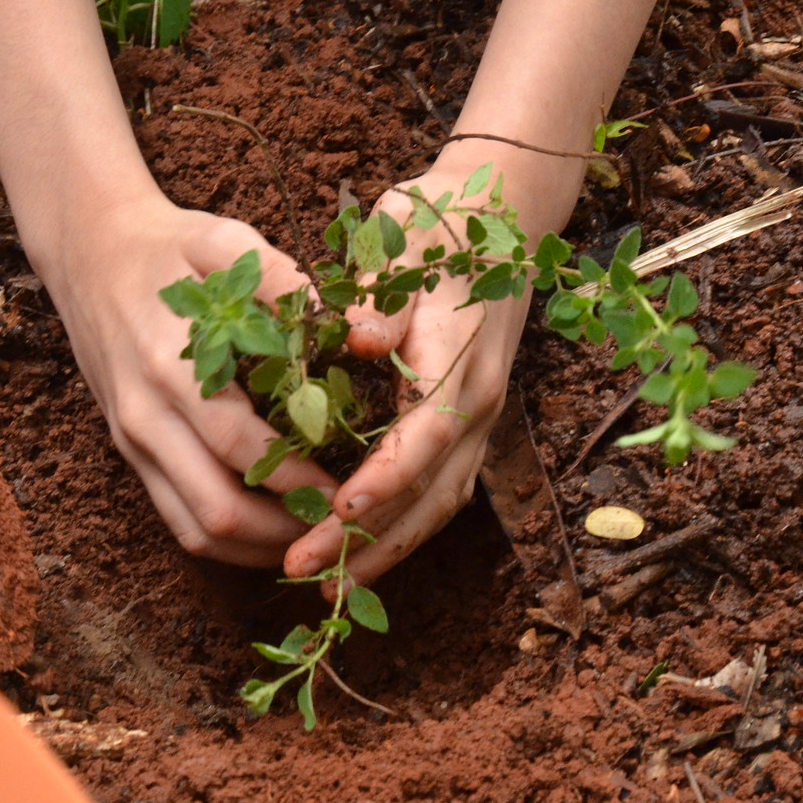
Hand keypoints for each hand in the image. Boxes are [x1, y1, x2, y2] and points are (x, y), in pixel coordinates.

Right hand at [35, 193, 335, 567]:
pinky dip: (229, 543)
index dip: (295, 475)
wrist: (87, 251)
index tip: (348, 483)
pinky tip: (274, 531)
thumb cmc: (169, 247)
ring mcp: (133, 442)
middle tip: (343, 524)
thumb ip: (281, 278)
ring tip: (317, 536)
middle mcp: (145, 415)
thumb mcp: (222, 241)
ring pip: (197, 530)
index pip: (236, 444)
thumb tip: (351, 325)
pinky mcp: (131, 454)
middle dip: (287, 529)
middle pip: (217, 508)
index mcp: (168, 363)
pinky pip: (179, 520)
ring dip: (261, 548)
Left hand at [282, 154, 543, 589]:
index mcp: (461, 360)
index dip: (383, 480)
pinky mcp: (467, 430)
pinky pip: (436, 495)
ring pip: (437, 506)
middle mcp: (479, 404)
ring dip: (385, 551)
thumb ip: (380, 297)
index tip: (336, 512)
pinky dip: (398, 532)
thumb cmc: (438, 226)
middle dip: (368, 540)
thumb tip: (358, 341)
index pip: (425, 436)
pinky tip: (354, 556)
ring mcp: (479, 423)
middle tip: (302, 571)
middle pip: (429, 492)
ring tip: (323, 584)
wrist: (501, 218)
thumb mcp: (405, 240)